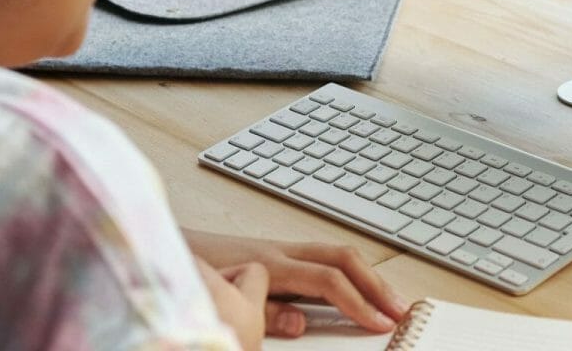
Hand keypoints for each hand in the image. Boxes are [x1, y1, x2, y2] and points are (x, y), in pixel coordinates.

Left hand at [184, 230, 410, 336]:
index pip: (329, 280)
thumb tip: (300, 323)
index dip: (358, 302)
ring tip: (390, 300)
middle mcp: (281, 250)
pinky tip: (360, 287)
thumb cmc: (193, 274)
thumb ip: (264, 313)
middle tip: (401, 311)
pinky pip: (325, 257)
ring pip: (339, 253)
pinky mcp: (279, 252)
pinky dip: (350, 271)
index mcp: (270, 263)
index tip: (379, 323)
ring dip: (369, 276)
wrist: (170, 249)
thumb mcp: (225, 304)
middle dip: (378, 285)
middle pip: (345, 258)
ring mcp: (282, 248)